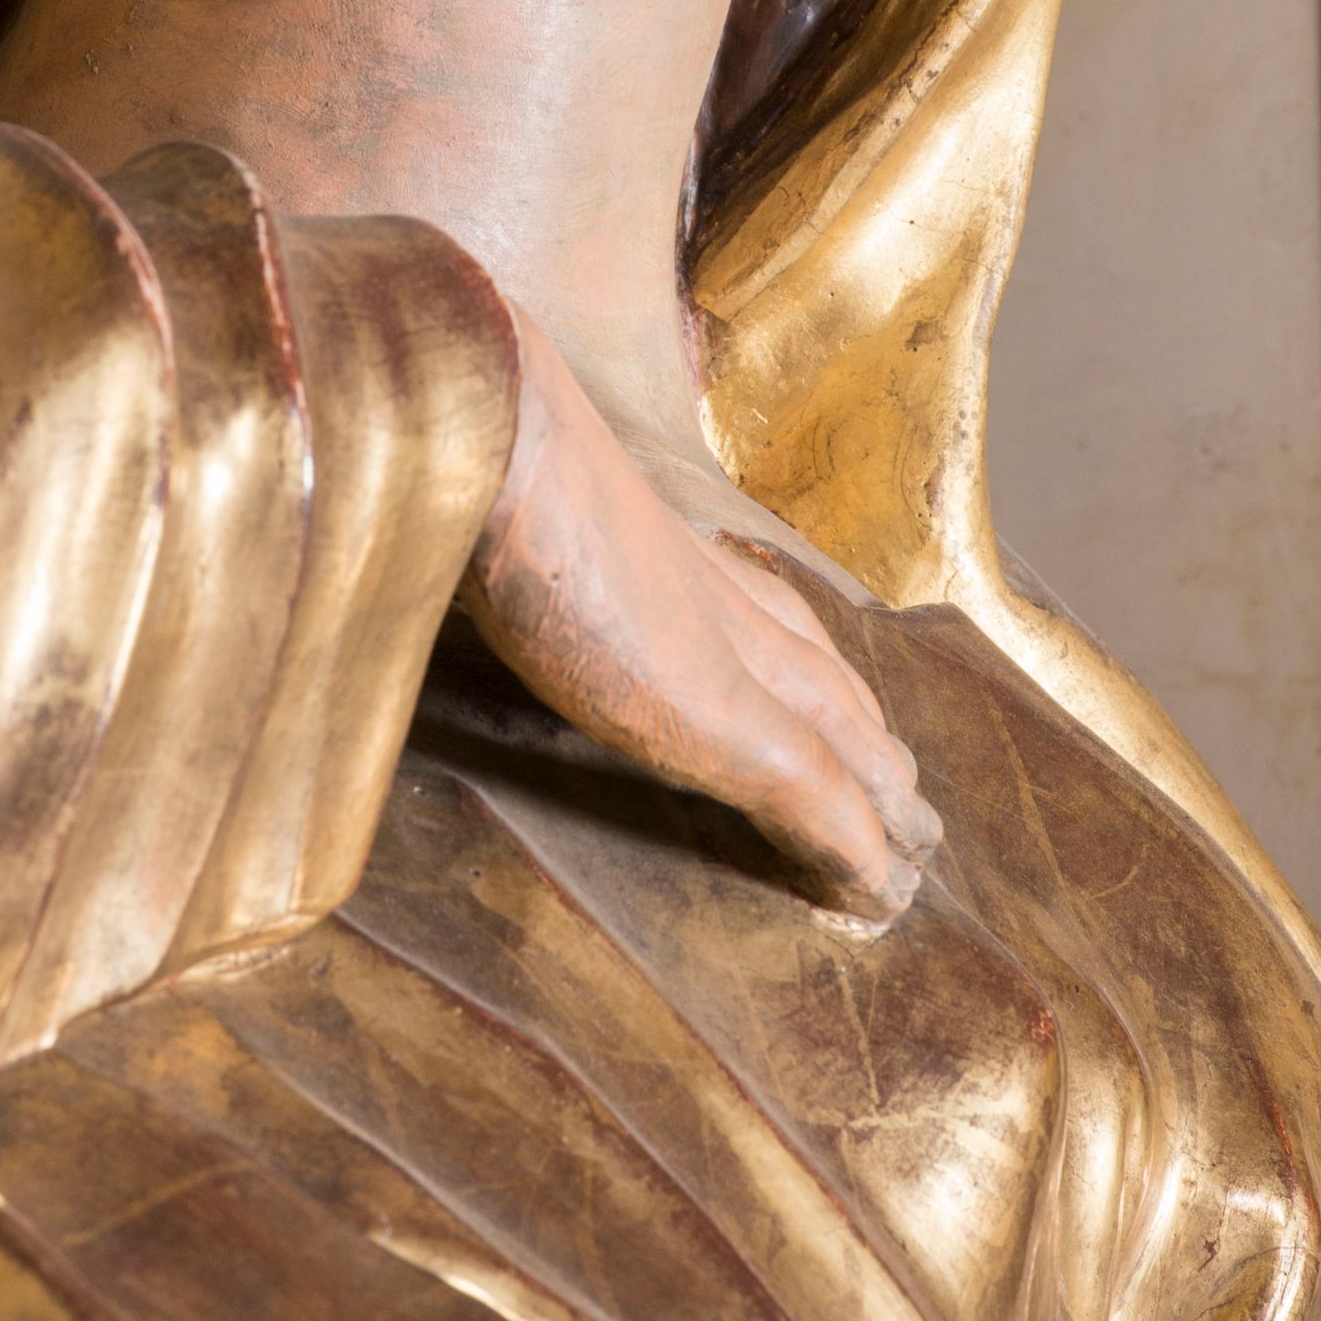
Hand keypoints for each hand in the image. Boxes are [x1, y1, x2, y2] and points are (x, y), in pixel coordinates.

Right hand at [460, 312, 937, 915]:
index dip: (799, 662)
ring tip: (912, 849)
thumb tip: (407, 529)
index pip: (758, 611)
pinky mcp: (727, 715)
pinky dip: (854, 848)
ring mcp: (730, 652)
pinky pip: (816, 796)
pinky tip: (879, 893)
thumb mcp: (478, 496)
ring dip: (881, 794)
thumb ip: (476, 529)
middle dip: (863, 733)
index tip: (825, 703)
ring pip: (842, 734)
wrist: (487, 428)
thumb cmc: (460, 451)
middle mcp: (712, 591)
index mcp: (654, 544)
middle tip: (903, 795)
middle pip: (821, 673)